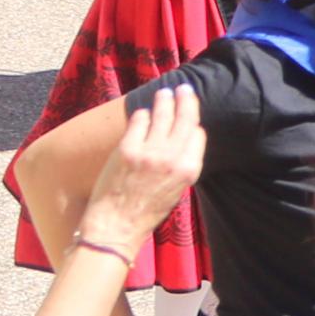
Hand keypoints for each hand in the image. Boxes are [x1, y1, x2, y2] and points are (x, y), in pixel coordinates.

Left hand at [77, 84, 204, 256]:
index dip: (194, 125)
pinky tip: (142, 113)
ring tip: (165, 92)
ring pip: (162, 115)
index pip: (198, 135)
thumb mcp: (176, 192)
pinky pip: (139, 121)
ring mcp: (149, 152)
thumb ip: (182, 166)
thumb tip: (183, 141)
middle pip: (185, 119)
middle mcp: (172, 159)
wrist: (116, 226)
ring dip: (165, 100)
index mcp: (189, 171)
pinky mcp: (127, 148)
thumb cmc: (146, 213)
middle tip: (185, 89)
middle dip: (186, 100)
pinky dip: (141, 115)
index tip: (190, 118)